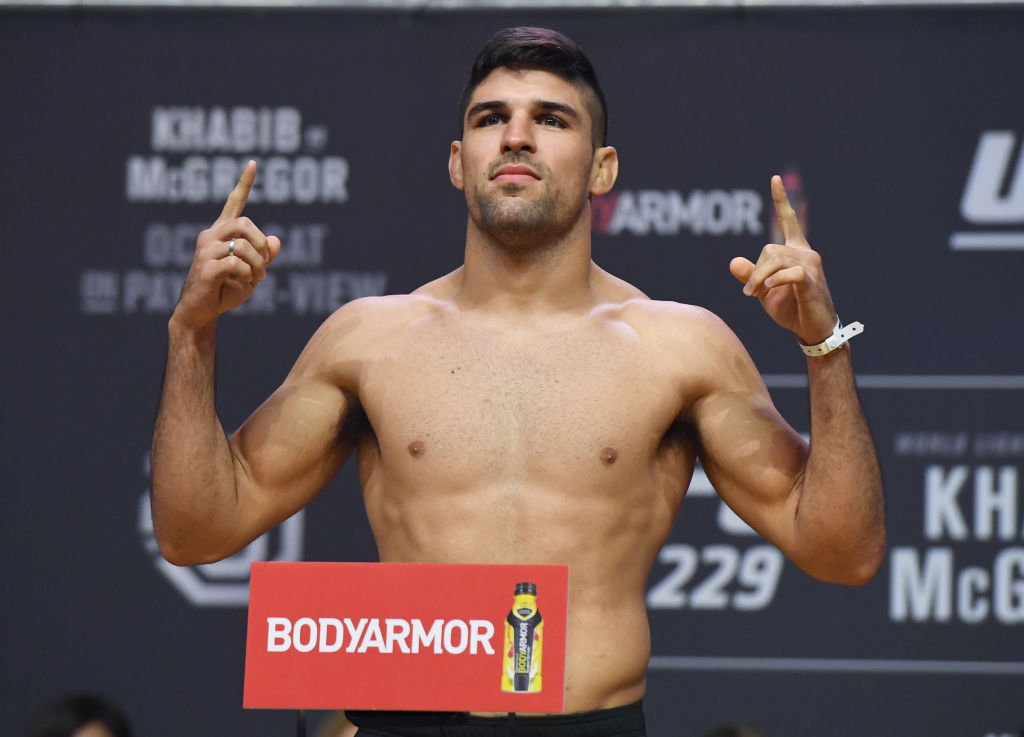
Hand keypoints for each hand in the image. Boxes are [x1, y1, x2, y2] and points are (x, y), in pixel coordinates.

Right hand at [172, 161, 281, 330]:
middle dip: (261, 245)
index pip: (234, 203)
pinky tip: (243, 285)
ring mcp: (205, 251)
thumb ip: (264, 256)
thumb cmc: (224, 291)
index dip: (244, 183)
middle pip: (245, 224)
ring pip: (242, 246)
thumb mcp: (251, 273)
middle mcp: (210, 236)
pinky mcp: (206, 268)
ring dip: (257, 265)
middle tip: (265, 266)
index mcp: (221, 233)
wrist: (201, 312)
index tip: (254, 163)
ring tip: (257, 280)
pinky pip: (236, 264)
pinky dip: (247, 276)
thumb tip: (275, 240)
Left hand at [729, 175, 835, 345]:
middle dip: (754, 272)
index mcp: (795, 252)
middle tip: (749, 292)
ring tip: (756, 295)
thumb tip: (733, 262)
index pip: (788, 221)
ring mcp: (811, 266)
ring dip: (759, 280)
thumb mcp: (764, 291)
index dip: (781, 200)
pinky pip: (789, 273)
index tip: (774, 178)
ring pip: (774, 260)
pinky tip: (768, 290)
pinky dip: (775, 281)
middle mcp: (806, 253)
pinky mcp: (812, 281)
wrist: (813, 330)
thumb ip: (750, 275)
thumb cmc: (791, 309)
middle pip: (768, 250)